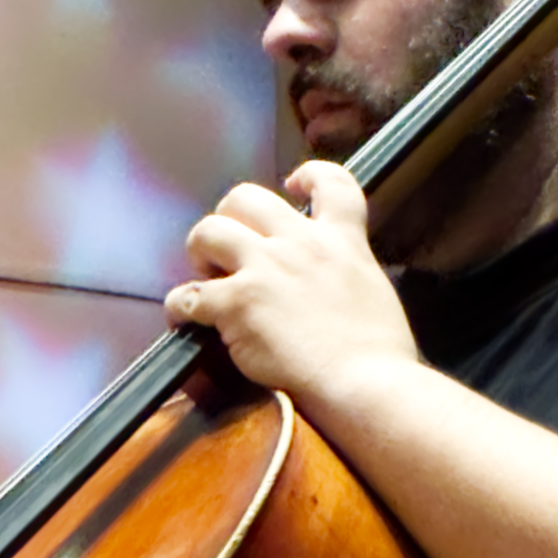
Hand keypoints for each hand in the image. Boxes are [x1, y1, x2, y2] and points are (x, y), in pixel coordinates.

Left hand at [165, 161, 420, 425]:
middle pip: (246, 198)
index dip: (308, 175)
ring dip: (200, 251)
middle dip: (229, 218)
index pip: (331, 181)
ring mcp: (264, 269)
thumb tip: (330, 288)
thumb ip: (346, 274)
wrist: (365, 382)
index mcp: (342, 239)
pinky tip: (184, 320)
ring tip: (204, 277)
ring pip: (208, 231)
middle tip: (229, 251)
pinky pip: (187, 295)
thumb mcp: (374, 291)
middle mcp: (299, 243)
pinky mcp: (236, 303)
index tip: (293, 183)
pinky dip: (179, 307)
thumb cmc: (378, 354)